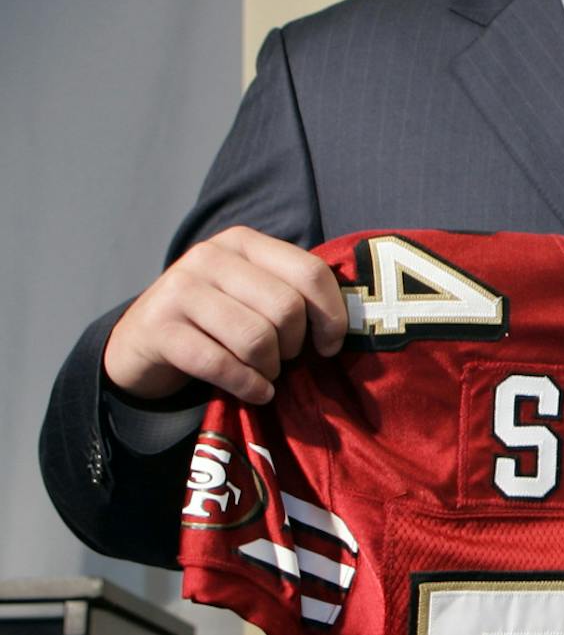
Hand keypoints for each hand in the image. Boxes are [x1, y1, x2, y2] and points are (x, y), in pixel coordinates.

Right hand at [102, 226, 346, 405]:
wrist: (142, 343)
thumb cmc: (217, 322)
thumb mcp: (254, 295)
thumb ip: (294, 295)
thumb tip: (350, 325)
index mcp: (244, 242)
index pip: (310, 272)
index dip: (332, 315)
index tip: (329, 345)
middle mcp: (210, 256)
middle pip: (286, 308)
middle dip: (295, 345)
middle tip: (287, 360)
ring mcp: (179, 288)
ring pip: (256, 337)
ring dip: (270, 368)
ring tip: (266, 374)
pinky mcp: (158, 327)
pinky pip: (221, 364)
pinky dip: (248, 386)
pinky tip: (255, 392)